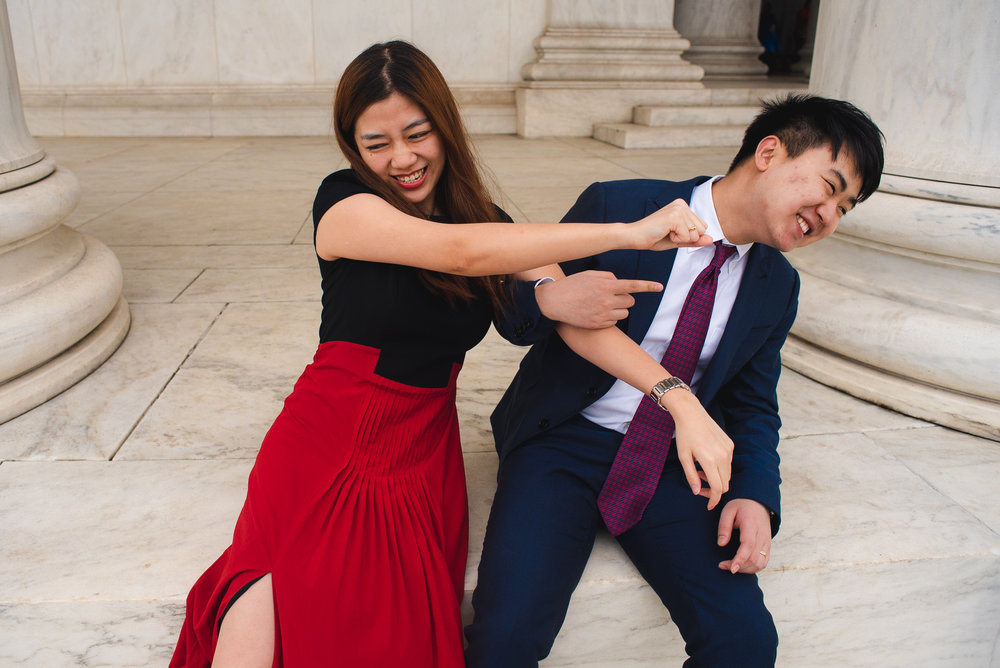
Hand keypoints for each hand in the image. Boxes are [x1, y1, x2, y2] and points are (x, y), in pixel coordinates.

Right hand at [536, 271, 662, 328]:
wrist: (554, 302)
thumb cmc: (573, 285)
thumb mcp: (590, 275)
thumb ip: (609, 277)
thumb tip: (621, 283)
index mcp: (606, 285)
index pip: (633, 286)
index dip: (649, 286)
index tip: (660, 287)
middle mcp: (607, 300)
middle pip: (630, 301)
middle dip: (624, 298)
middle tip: (611, 295)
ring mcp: (603, 314)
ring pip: (624, 313)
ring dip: (619, 309)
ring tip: (602, 304)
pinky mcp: (599, 325)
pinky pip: (614, 321)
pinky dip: (610, 317)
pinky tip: (596, 312)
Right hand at [631, 199, 712, 250]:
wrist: (634, 237)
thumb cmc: (653, 237)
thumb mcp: (678, 240)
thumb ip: (695, 239)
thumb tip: (711, 239)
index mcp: (683, 206)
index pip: (702, 227)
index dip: (688, 236)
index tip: (671, 232)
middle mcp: (682, 204)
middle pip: (701, 230)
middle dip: (686, 237)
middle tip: (668, 233)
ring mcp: (678, 209)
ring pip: (695, 234)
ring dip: (681, 239)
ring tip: (665, 232)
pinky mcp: (675, 216)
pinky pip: (687, 236)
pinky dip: (676, 239)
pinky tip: (664, 232)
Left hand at [659, 389, 732, 509]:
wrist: (692, 414)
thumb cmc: (684, 435)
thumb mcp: (683, 457)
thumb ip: (691, 476)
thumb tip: (696, 492)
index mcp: (710, 460)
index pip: (717, 488)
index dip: (714, 500)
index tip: (708, 506)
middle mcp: (722, 456)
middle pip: (725, 484)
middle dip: (714, 491)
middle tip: (699, 488)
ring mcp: (728, 450)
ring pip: (727, 475)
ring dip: (717, 480)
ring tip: (701, 472)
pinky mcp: (730, 445)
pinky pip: (728, 464)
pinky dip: (720, 469)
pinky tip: (707, 463)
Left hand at [717, 499, 771, 574]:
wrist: (758, 503)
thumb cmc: (741, 506)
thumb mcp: (728, 510)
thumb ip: (724, 526)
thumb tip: (721, 544)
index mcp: (751, 524)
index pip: (748, 545)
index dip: (740, 559)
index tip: (731, 568)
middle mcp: (762, 535)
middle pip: (754, 558)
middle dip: (738, 566)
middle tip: (722, 565)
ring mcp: (767, 542)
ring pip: (760, 563)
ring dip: (745, 569)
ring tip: (731, 566)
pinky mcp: (768, 546)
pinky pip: (763, 562)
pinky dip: (752, 568)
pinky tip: (741, 566)